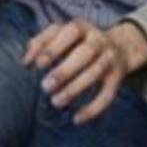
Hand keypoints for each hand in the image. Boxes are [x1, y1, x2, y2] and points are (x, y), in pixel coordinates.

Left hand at [23, 20, 146, 123]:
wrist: (120, 46)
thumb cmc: (78, 42)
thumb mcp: (62, 35)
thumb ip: (41, 43)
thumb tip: (25, 62)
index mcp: (82, 27)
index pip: (70, 31)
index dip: (54, 47)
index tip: (39, 64)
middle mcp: (99, 40)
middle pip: (86, 52)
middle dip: (65, 70)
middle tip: (45, 87)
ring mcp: (110, 57)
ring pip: (96, 72)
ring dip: (75, 88)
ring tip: (56, 102)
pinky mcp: (118, 76)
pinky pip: (108, 93)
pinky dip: (93, 108)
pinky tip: (77, 119)